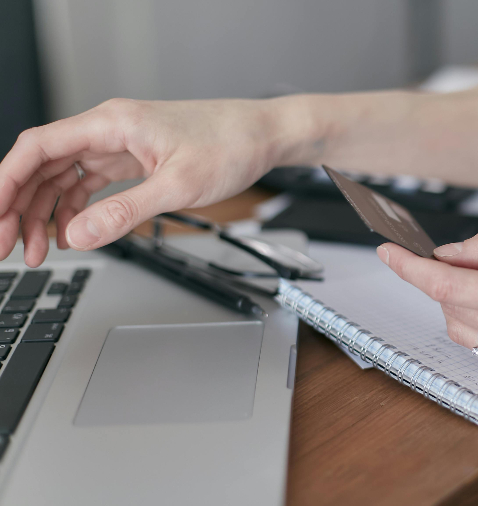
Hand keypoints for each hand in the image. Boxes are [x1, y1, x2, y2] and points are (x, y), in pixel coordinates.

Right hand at [0, 97, 302, 266]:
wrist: (264, 135)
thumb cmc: (231, 145)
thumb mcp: (178, 186)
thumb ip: (126, 212)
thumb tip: (79, 235)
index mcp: (112, 123)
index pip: (38, 147)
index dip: (6, 182)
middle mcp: (109, 129)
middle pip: (43, 165)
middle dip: (20, 206)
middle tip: (8, 247)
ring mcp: (121, 144)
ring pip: (64, 177)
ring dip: (47, 213)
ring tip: (39, 252)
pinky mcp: (134, 159)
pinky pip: (90, 183)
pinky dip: (77, 209)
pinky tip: (72, 235)